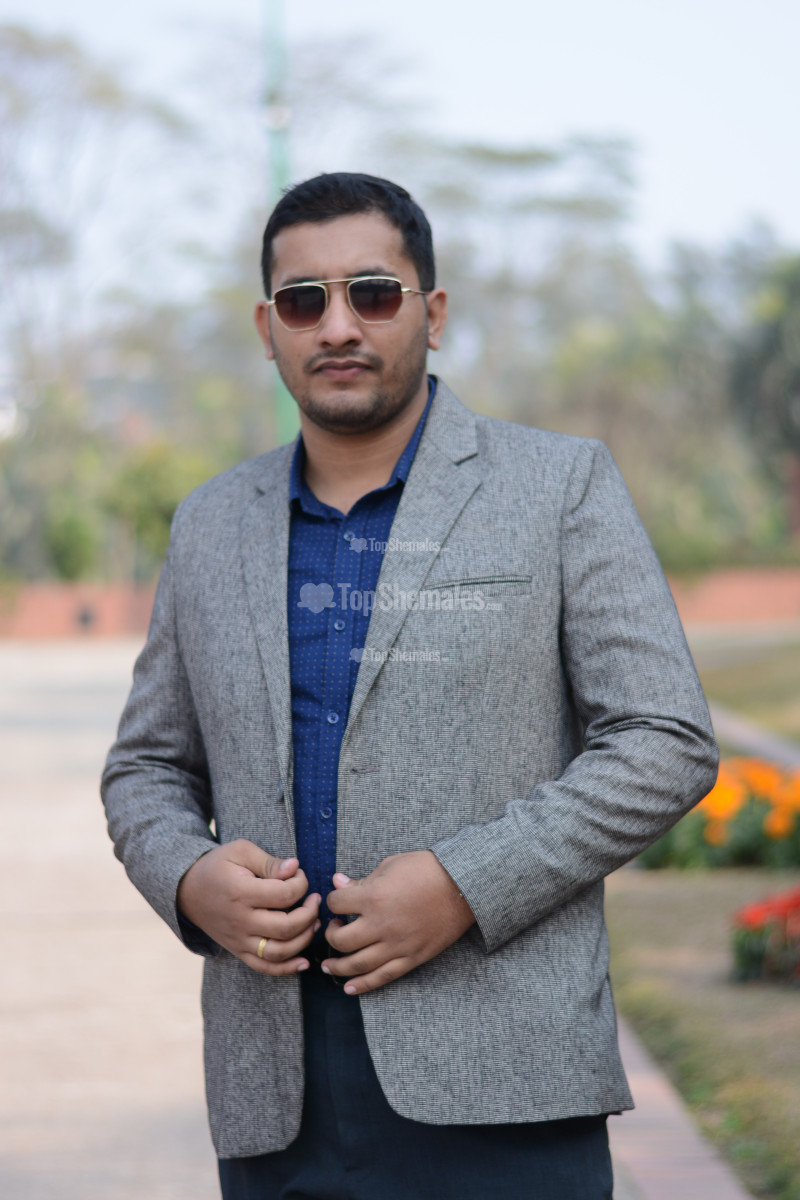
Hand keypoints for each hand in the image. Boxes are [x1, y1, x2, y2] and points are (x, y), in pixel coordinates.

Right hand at [177, 840, 319, 975]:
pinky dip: (286, 969)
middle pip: (286, 928)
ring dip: (304, 940)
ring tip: (314, 922)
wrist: (187, 890)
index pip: (284, 894)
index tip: (299, 874)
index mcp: (241, 892)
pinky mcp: (238, 951)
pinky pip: (264, 967)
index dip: (301, 883)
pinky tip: (304, 962)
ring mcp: (239, 940)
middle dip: (310, 913)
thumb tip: (295, 868)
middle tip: (314, 899)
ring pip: (279, 952)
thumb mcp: (240, 851)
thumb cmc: (217, 866)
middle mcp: (240, 920)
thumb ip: (268, 861)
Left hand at [323, 850, 474, 994]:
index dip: (333, 901)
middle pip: (341, 940)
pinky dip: (363, 985)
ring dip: (338, 967)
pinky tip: (348, 988)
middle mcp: (382, 924)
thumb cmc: (426, 869)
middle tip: (335, 929)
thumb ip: (362, 879)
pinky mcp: (412, 958)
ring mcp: (397, 944)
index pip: (337, 904)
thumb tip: (337, 883)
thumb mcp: (390, 865)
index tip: (338, 901)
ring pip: (358, 964)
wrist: (463, 886)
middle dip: (330, 935)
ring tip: (328, 966)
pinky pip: (383, 977)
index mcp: (374, 896)